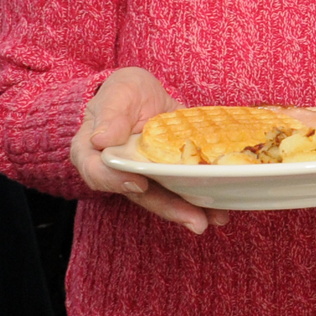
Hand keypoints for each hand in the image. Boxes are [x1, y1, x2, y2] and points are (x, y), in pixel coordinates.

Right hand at [70, 67, 226, 234]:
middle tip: (196, 222)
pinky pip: (183, 189)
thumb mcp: (118, 93)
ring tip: (217, 218)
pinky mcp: (168, 176)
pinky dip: (203, 198)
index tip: (139, 183)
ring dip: (190, 210)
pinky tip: (222, 208)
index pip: (98, 172)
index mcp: (93, 153)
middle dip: (170, 209)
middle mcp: (119, 173)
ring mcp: (145, 177)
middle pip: (140, 194)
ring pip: (164, 198)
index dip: (117, 181)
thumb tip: (101, 139)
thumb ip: (110, 115)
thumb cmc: (124, 92)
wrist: (144, 95)